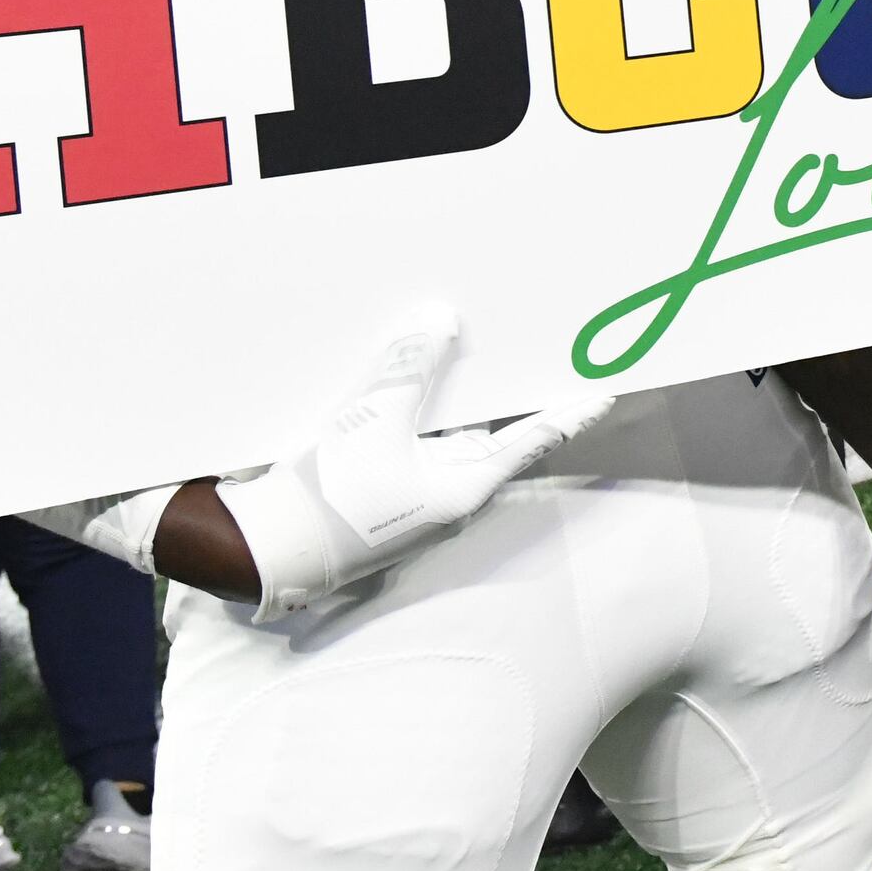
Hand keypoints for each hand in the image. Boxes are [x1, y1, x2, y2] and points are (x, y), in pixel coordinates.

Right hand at [217, 308, 615, 614]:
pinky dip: (418, 411)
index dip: (571, 409)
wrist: (264, 548)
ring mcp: (417, 497)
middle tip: (530, 348)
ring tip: (465, 349)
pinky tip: (407, 379)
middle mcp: (451, 495)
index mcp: (467, 487)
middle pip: (492, 430)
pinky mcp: (385, 491)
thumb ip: (411, 369)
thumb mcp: (373, 420)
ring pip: (449, 434)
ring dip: (455, 397)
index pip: (536, 437)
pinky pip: (414, 442)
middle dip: (506, 388)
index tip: (607, 390)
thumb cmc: (327, 500)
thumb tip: (441, 322)